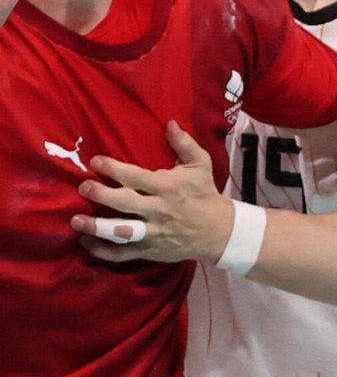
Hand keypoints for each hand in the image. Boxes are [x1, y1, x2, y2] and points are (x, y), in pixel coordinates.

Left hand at [73, 127, 234, 263]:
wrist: (220, 231)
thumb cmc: (204, 194)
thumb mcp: (201, 166)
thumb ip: (184, 144)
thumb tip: (170, 123)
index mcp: (169, 188)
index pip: (137, 177)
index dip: (114, 169)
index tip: (95, 161)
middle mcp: (159, 210)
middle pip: (126, 203)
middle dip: (102, 195)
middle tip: (83, 187)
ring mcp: (154, 232)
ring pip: (122, 231)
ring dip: (97, 227)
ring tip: (76, 221)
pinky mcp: (151, 249)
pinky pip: (123, 253)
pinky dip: (103, 251)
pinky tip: (86, 243)